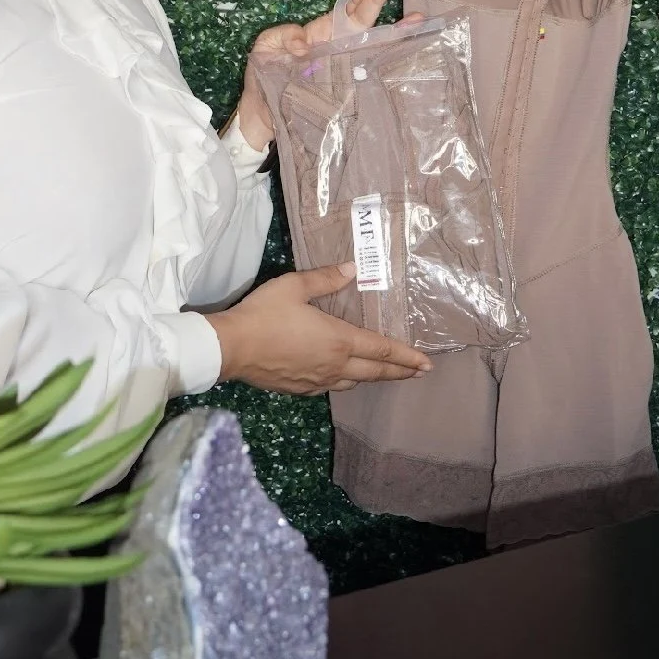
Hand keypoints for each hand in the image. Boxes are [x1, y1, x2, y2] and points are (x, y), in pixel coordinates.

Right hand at [205, 262, 431, 394]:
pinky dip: (345, 382)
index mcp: (339, 340)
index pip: (382, 350)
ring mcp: (317, 381)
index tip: (427, 363)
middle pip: (375, 372)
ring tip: (384, 374)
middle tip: (419, 373)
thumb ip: (326, 278)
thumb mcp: (294, 286)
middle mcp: (334, 365)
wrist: (231, 348)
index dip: (406, 356)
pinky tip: (341, 378)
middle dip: (400, 372)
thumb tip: (352, 269)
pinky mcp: (300, 389)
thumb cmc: (265, 313)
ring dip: (373, 378)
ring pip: (354, 382)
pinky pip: (331, 387)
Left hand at [235, 0, 406, 149]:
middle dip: (375, 4)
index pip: (342, 12)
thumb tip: (305, 46)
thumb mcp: (266, 45)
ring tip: (411, 19)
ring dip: (390, 32)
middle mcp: (335, 47)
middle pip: (361, 23)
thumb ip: (285, 35)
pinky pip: (362, 72)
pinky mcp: (340, 87)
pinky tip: (398, 55)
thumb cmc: (263, 74)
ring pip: (369, 45)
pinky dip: (382, 63)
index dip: (354, 0)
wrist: (261, 111)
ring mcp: (340, 67)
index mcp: (320, 34)